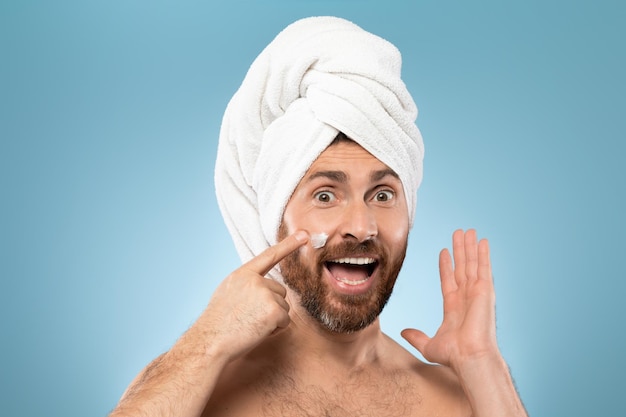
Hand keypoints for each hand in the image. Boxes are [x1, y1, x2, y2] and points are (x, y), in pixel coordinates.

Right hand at [202, 230, 308, 361]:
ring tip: (250, 324)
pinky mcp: (274, 310)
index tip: (304, 234)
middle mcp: (255, 280)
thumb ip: (247, 285)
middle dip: (271, 306)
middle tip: (248, 318)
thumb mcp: (228, 293)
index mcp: (243, 274)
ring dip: (272, 319)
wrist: (210, 341)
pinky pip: (285, 320)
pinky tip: (257, 331)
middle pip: (279, 291)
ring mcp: (265, 294)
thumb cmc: (218, 324)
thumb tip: (264, 287)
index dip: (288, 244)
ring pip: (283, 306)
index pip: (269, 256)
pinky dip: (275, 329)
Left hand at [401, 229, 497, 370]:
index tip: (444, 251)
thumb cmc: (454, 355)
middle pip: (462, 267)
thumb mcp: (428, 344)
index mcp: (453, 306)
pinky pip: (484, 268)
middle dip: (460, 250)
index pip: (449, 279)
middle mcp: (466, 297)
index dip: (446, 265)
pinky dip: (483, 254)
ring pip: (472, 263)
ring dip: (470, 247)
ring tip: (468, 231)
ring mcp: (477, 292)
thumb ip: (416, 336)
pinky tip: (482, 241)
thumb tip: (403, 332)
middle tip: (459, 233)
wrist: (469, 357)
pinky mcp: (485, 291)